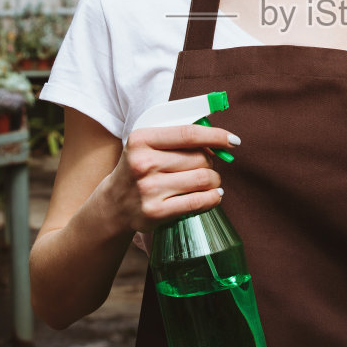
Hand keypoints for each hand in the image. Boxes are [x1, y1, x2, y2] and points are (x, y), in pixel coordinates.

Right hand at [108, 123, 234, 233]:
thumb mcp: (147, 145)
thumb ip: (177, 138)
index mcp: (141, 139)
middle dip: (211, 163)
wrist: (114, 204)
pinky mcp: (156, 212)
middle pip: (200, 158)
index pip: (188, 134)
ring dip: (214, 181)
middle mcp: (143, 163)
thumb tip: (217, 143)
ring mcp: (149, 189)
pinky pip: (199, 201)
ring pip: (203, 179)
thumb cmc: (139, 169)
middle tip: (206, 167)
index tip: (233, 140)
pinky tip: (212, 195)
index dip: (216, 136)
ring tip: (208, 182)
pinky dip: (213, 198)